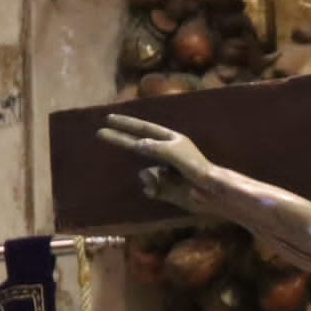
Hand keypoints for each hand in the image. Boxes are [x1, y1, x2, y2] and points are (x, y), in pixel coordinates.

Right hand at [97, 114, 217, 212]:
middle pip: (137, 145)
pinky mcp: (164, 187)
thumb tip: (138, 144)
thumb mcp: (174, 153)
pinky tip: (159, 191)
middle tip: (100, 133)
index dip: (127, 124)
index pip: (144, 129)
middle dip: (120, 140)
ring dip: (149, 176)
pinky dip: (151, 187)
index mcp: (171, 141)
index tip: (110, 118)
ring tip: (162, 179)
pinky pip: (148, 186)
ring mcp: (164, 171)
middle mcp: (165, 154)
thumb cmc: (196, 168)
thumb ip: (155, 147)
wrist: (209, 192)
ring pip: (144, 171)